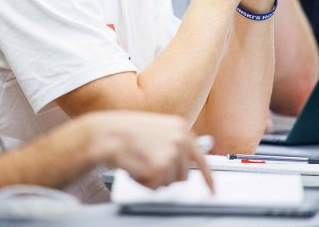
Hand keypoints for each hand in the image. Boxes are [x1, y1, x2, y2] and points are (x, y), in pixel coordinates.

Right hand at [83, 111, 213, 191]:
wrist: (106, 134)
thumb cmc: (124, 131)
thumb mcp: (155, 129)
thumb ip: (172, 142)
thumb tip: (183, 162)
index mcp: (180, 128)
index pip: (201, 157)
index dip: (207, 177)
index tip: (212, 190)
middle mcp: (180, 140)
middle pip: (184, 175)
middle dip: (167, 177)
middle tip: (149, 166)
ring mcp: (171, 153)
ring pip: (170, 183)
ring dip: (154, 179)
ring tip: (139, 162)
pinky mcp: (160, 168)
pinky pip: (155, 188)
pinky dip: (144, 183)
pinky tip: (135, 168)